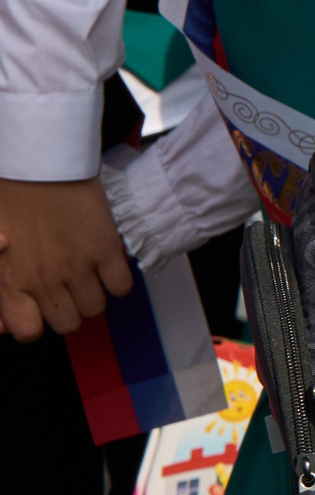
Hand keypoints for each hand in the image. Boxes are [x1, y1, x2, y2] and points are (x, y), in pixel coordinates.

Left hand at [0, 176, 134, 340]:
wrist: (39, 163)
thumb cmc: (8, 198)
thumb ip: (0, 283)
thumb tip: (4, 320)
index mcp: (9, 283)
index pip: (28, 331)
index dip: (38, 322)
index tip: (42, 306)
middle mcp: (43, 282)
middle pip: (68, 323)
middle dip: (69, 308)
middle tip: (68, 286)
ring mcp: (76, 268)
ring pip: (96, 308)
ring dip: (94, 293)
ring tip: (90, 273)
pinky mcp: (105, 250)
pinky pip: (121, 287)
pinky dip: (117, 280)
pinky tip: (108, 263)